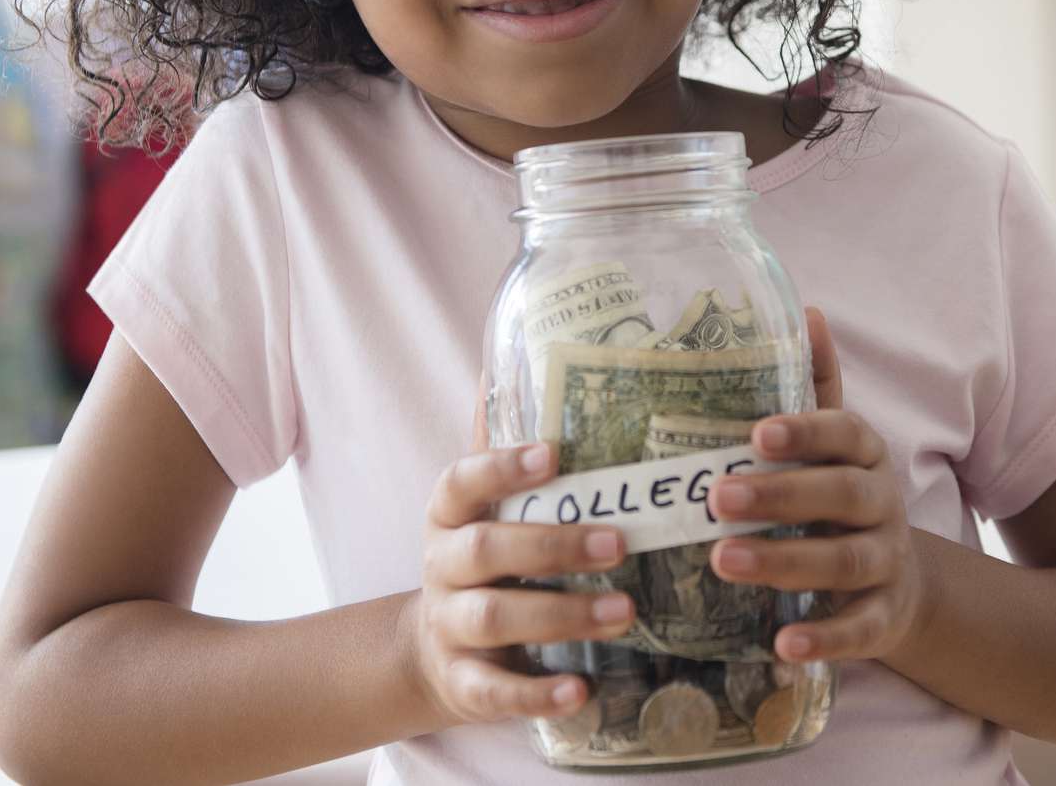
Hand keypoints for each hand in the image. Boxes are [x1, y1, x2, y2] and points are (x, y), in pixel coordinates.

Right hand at [412, 441, 637, 727]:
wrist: (432, 653)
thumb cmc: (481, 564)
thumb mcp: (483, 510)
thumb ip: (498, 446)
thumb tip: (507, 362)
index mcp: (447, 517)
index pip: (460, 482)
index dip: (501, 467)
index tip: (553, 455)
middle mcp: (442, 568)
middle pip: (486, 549)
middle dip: (554, 546)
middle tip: (619, 544)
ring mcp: (448, 627)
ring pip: (495, 617)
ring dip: (562, 614)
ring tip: (624, 611)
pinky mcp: (462, 683)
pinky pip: (494, 691)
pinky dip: (537, 693)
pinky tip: (581, 689)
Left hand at [707, 307, 926, 663]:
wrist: (902, 582)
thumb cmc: (841, 498)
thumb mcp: (834, 444)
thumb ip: (816, 384)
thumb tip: (805, 307)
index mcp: (865, 454)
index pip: (844, 432)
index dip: (804, 432)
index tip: (756, 433)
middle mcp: (882, 503)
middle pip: (839, 495)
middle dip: (778, 495)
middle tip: (715, 498)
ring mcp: (887, 561)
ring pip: (844, 559)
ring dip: (783, 560)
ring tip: (723, 561)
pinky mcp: (884, 618)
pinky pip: (860, 629)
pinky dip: (825, 638)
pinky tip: (783, 644)